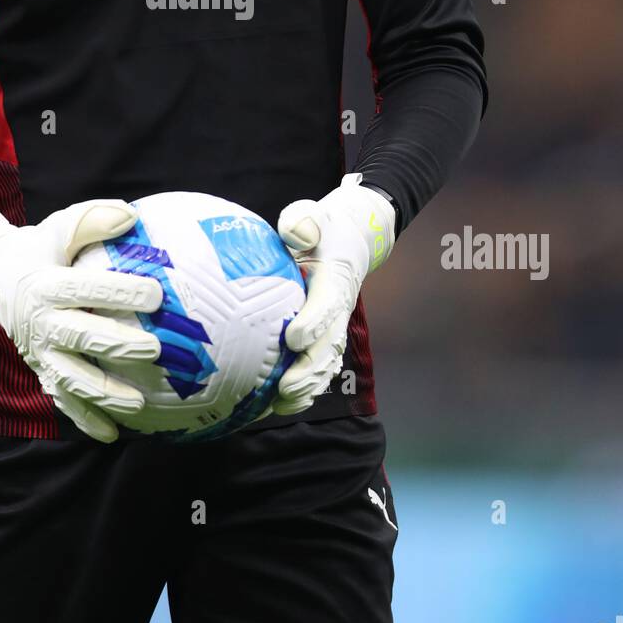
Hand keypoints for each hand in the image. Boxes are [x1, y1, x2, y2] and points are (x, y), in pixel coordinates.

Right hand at [0, 200, 162, 443]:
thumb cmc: (39, 248)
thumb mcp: (59, 228)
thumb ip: (92, 221)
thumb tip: (131, 216)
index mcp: (45, 285)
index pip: (85, 288)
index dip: (119, 291)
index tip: (157, 293)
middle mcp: (40, 322)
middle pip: (80, 337)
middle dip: (117, 345)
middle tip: (154, 349)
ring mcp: (39, 352)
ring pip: (71, 378)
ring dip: (104, 393)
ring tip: (138, 403)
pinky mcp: (41, 370)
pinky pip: (63, 400)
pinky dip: (85, 419)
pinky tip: (112, 435)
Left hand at [272, 175, 395, 416]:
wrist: (347, 241)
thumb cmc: (322, 228)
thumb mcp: (312, 216)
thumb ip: (303, 221)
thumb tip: (295, 234)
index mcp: (336, 280)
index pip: (329, 303)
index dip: (314, 322)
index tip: (293, 337)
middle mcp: (339, 308)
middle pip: (330, 345)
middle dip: (310, 370)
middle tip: (285, 388)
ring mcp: (335, 326)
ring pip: (327, 363)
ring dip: (308, 387)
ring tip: (281, 405)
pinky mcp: (326, 338)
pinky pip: (319, 368)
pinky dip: (303, 390)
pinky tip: (275, 406)